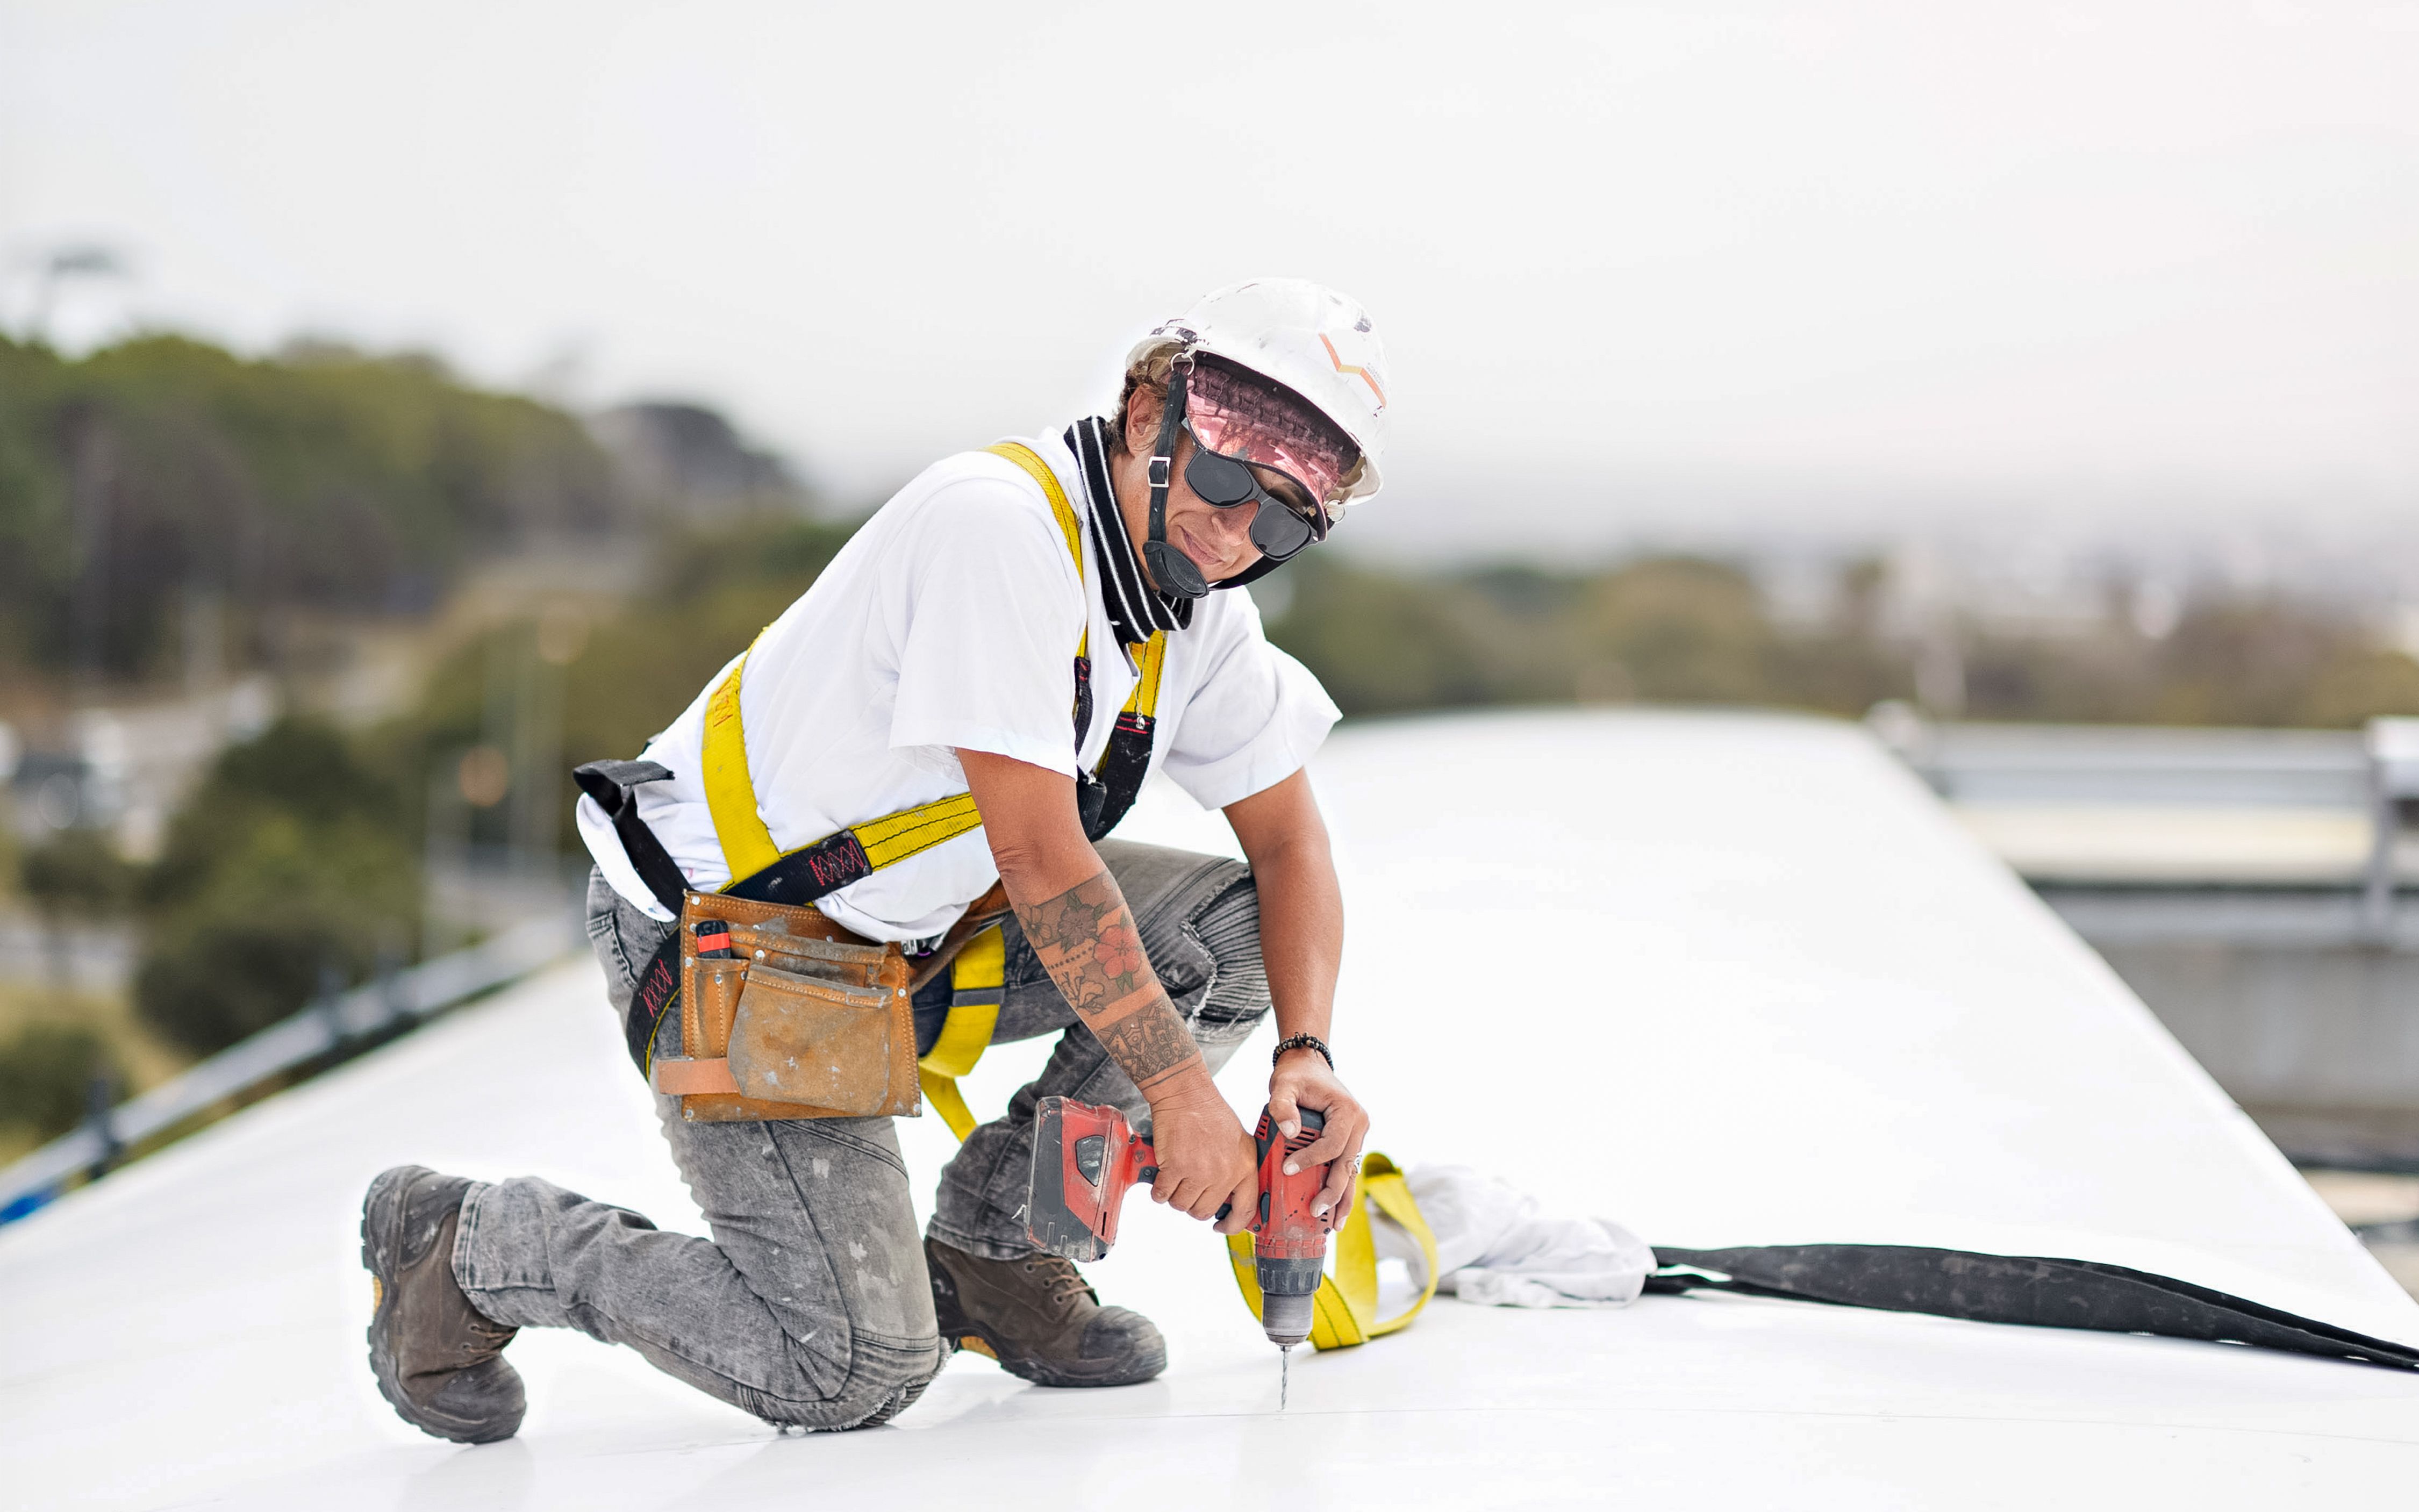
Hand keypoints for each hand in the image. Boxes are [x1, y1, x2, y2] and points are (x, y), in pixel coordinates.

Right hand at [1144, 1071, 1258, 1231]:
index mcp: (1245, 1166)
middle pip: (1205, 1211)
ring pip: (1181, 1205)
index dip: (1232, 1225)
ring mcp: (1200, 1172)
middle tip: (1188, 1188)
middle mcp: (1225, 1172)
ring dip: (1174, 1195)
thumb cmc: (1209, 1113)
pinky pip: (1162, 1195)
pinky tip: (1161, 1173)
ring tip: (1175, 1176)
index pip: (1245, 1209)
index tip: (1222, 1227)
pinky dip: (1158, 1189)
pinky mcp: (1176, 1168)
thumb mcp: (1238, 1142)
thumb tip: (1227, 1198)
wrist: (1186, 1094)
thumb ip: (1236, 1170)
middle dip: (1193, 1204)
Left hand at [1269, 1049, 1368, 1227]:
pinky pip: (1345, 1169)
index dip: (1310, 1160)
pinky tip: (1334, 1212)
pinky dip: (1340, 1190)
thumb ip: (1283, 1105)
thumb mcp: (1284, 1085)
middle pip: (1346, 1165)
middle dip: (1332, 1191)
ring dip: (1342, 1199)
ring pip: (1350, 1172)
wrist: (1308, 1066)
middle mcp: (1359, 1125)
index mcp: (1348, 1112)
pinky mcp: (1348, 1143)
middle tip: (1313, 1210)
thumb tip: (1290, 1132)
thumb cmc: (1296, 1076)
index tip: (1286, 1169)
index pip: (1331, 1145)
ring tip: (1333, 1225)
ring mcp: (1356, 1136)